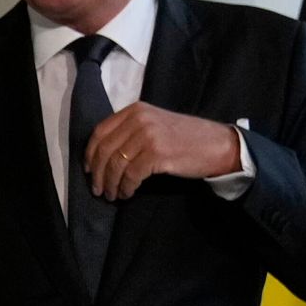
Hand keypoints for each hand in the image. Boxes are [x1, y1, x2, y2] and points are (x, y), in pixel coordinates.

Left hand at [81, 102, 244, 201]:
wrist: (217, 145)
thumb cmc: (186, 138)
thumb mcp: (155, 125)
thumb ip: (131, 132)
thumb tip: (103, 155)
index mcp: (135, 110)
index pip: (100, 132)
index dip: (90, 154)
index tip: (88, 170)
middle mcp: (139, 119)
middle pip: (104, 150)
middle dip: (97, 174)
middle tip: (97, 190)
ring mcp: (147, 135)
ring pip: (115, 165)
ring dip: (110, 184)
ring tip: (112, 195)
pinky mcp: (156, 154)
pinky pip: (131, 175)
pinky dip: (125, 188)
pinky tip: (127, 194)